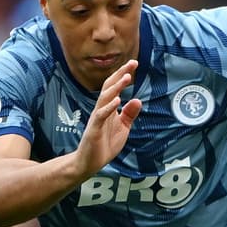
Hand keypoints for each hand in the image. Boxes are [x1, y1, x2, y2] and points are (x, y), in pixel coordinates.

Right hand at [73, 61, 139, 177]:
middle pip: (109, 87)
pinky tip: (118, 101)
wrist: (89, 162)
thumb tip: (137, 99)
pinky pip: (101, 116)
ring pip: (105, 98)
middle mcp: (101, 109)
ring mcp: (97, 119)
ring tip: (127, 77)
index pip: (114, 87)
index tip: (134, 63)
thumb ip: (129, 114)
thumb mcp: (122, 128)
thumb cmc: (104, 144)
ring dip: (116, 87)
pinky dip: (109, 107)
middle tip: (132, 63)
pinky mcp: (94, 130)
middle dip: (120, 74)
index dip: (123, 75)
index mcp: (108, 108)